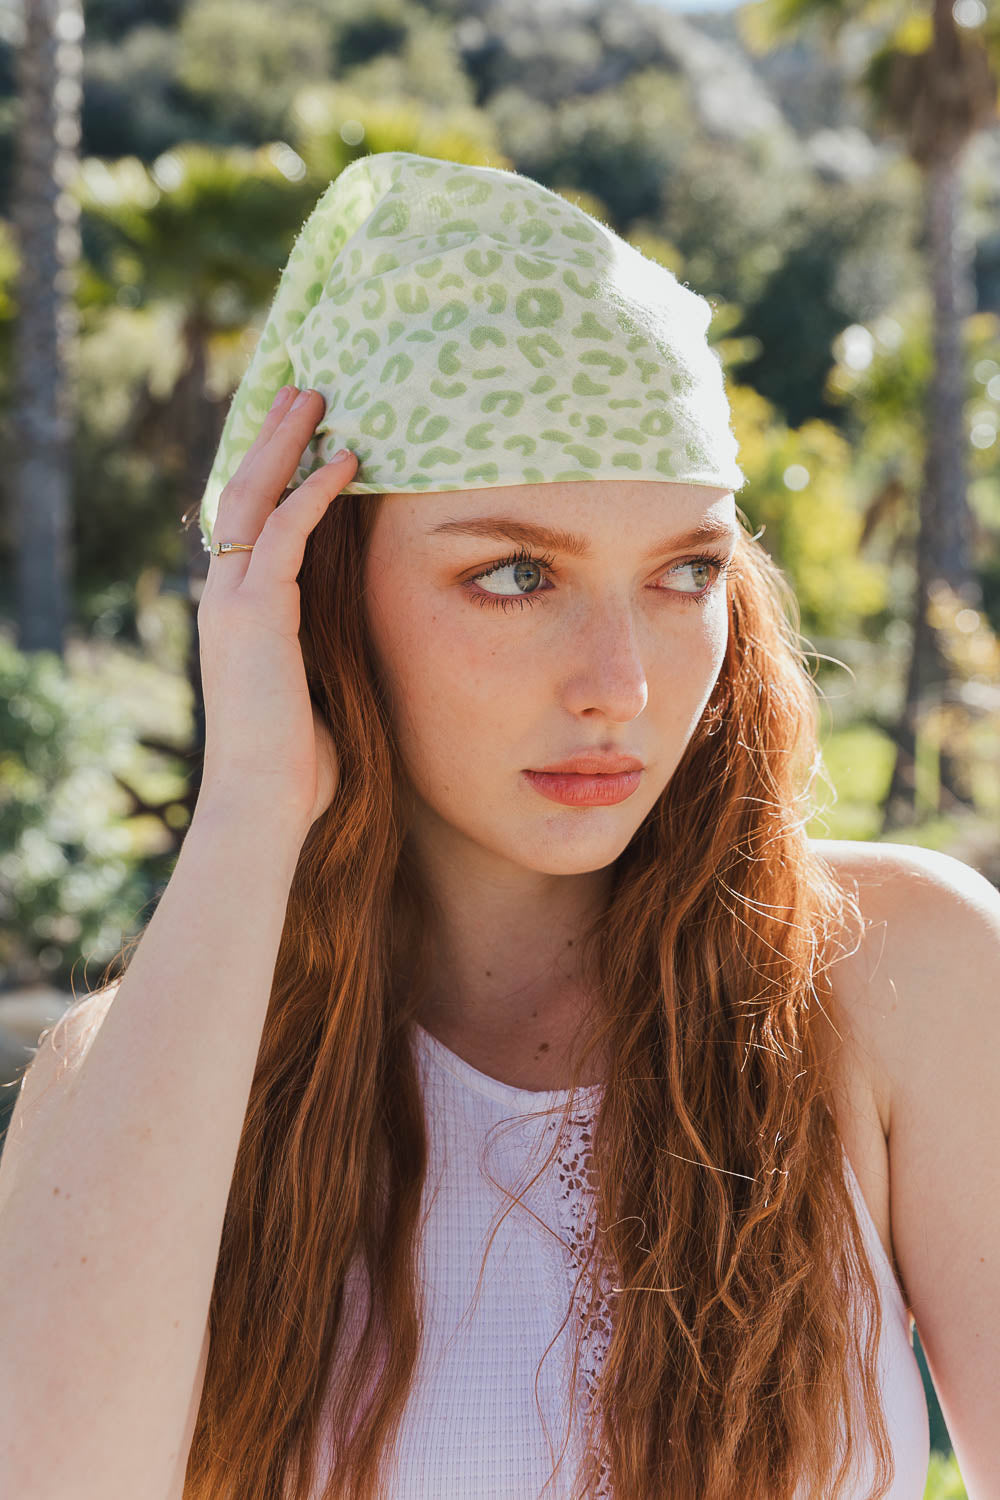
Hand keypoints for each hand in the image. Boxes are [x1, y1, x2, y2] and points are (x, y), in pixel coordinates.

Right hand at [195, 386, 357, 838]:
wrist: (262, 806)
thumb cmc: (298, 767)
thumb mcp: (316, 691)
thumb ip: (327, 650)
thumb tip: (368, 635)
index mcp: (238, 615)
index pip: (248, 524)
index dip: (273, 474)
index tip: (303, 436)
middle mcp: (225, 597)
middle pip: (242, 492)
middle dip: (273, 438)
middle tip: (304, 389)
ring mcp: (233, 603)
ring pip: (254, 497)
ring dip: (287, 443)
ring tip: (319, 396)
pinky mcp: (256, 615)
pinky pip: (284, 533)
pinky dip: (315, 493)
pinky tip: (347, 461)